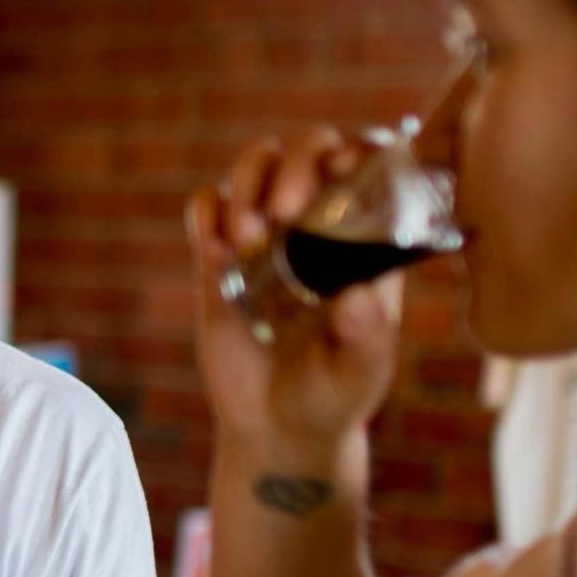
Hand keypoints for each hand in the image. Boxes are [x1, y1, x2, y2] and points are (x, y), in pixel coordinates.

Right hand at [186, 131, 406, 450]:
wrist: (277, 429)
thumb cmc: (334, 396)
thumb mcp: (361, 374)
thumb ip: (366, 338)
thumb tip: (354, 296)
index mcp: (364, 239)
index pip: (370, 165)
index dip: (360, 149)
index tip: (343, 167)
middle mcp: (316, 224)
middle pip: (310, 148)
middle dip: (297, 162)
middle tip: (285, 209)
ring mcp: (266, 235)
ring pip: (256, 162)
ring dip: (249, 182)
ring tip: (247, 238)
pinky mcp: (219, 256)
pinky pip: (206, 205)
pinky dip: (207, 213)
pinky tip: (216, 253)